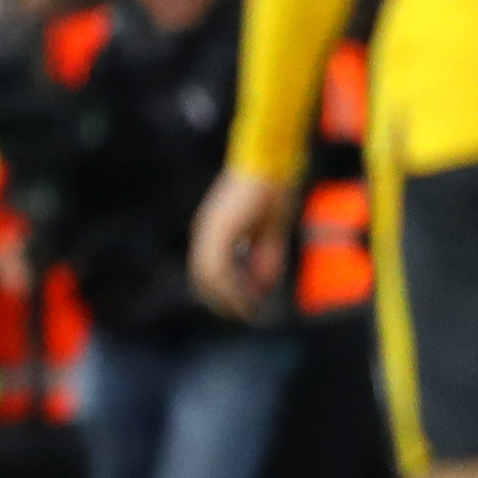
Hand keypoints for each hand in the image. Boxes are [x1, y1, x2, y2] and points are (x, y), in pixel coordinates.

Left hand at [190, 169, 294, 320]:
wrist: (271, 162)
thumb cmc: (273, 190)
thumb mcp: (271, 232)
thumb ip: (267, 259)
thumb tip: (264, 287)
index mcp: (215, 231)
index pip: (209, 271)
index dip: (224, 292)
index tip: (244, 307)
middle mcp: (207, 231)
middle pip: (204, 277)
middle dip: (223, 300)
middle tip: (244, 315)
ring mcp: (210, 229)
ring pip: (209, 275)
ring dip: (228, 296)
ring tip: (247, 311)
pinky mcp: (220, 229)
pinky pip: (220, 266)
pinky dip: (232, 285)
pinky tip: (248, 295)